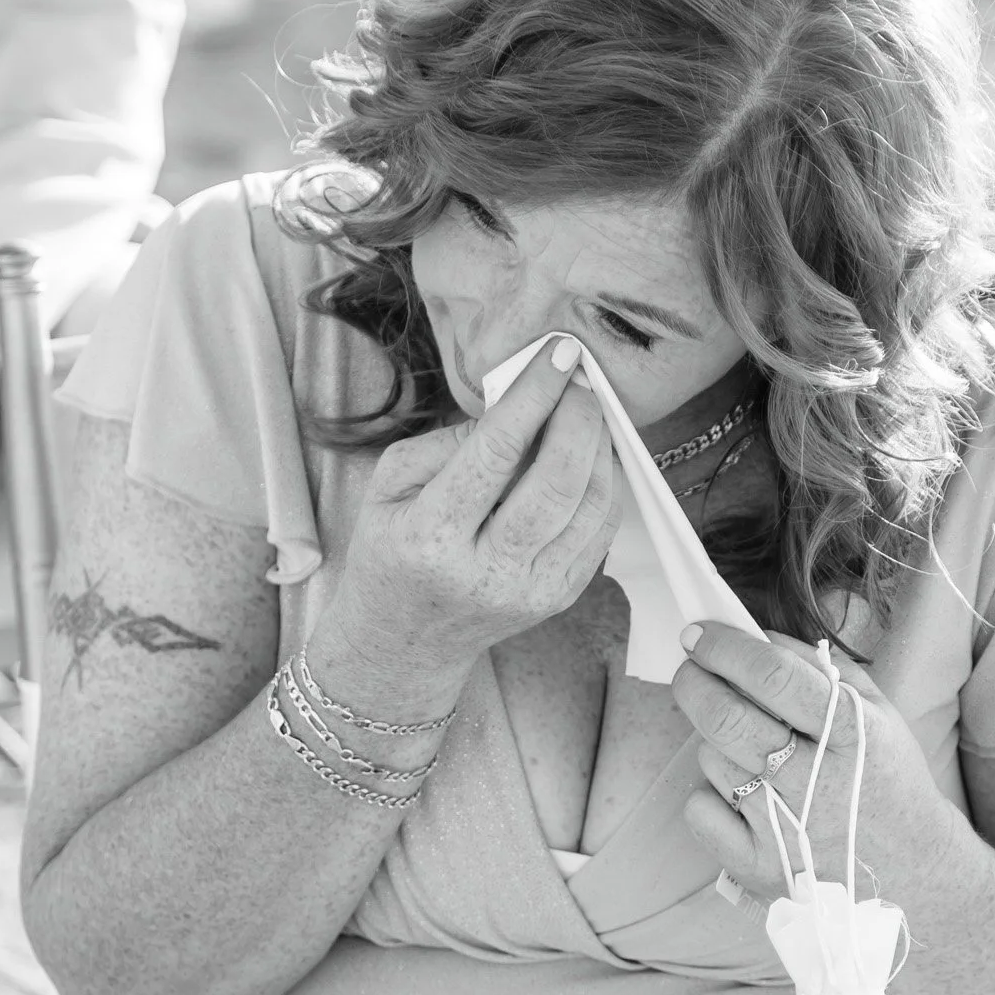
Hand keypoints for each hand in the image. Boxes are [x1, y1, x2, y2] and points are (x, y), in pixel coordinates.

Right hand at [314, 337, 624, 718]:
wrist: (405, 640)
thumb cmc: (391, 551)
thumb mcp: (387, 486)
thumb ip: (447, 441)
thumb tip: (513, 404)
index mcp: (431, 536)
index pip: (496, 453)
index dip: (534, 395)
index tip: (559, 354)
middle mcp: (486, 570)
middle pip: (557, 482)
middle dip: (578, 417)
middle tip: (580, 378)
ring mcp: (530, 590)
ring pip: (590, 506)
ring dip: (600, 447)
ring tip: (588, 411)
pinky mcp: (558, 598)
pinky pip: (601, 532)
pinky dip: (606, 484)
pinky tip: (593, 455)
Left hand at [672, 625, 959, 911]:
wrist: (911, 869)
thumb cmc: (885, 778)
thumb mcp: (876, 711)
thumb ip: (821, 667)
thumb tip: (756, 636)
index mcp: (851, 732)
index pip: (771, 675)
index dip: (724, 647)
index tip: (698, 634)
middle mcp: (818, 780)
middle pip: (727, 718)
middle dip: (693, 682)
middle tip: (689, 670)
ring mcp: (785, 829)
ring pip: (712, 758)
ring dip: (714, 741)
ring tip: (746, 749)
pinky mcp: (759, 866)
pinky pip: (701, 810)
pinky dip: (709, 794)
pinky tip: (741, 796)